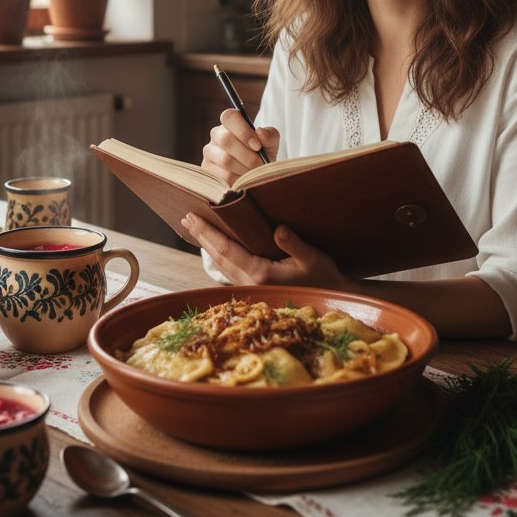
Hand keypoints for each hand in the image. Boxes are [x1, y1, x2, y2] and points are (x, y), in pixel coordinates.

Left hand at [181, 213, 346, 288]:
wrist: (330, 299)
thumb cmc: (323, 277)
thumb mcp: (313, 258)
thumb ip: (295, 244)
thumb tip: (278, 229)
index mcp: (261, 274)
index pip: (226, 250)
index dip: (207, 233)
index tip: (193, 217)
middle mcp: (251, 282)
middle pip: (218, 257)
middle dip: (201, 236)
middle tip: (186, 217)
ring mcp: (251, 287)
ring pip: (222, 264)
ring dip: (207, 245)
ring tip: (195, 228)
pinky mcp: (254, 287)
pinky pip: (230, 268)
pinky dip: (219, 254)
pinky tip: (215, 246)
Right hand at [201, 109, 279, 185]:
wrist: (256, 175)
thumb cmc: (262, 154)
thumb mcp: (271, 144)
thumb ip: (270, 136)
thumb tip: (260, 133)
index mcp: (231, 123)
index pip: (229, 117)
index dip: (243, 131)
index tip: (257, 146)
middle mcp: (216, 135)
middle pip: (226, 140)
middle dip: (247, 155)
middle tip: (260, 164)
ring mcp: (209, 152)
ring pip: (225, 160)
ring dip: (244, 169)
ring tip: (254, 173)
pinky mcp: (207, 170)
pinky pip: (222, 177)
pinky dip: (238, 180)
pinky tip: (245, 180)